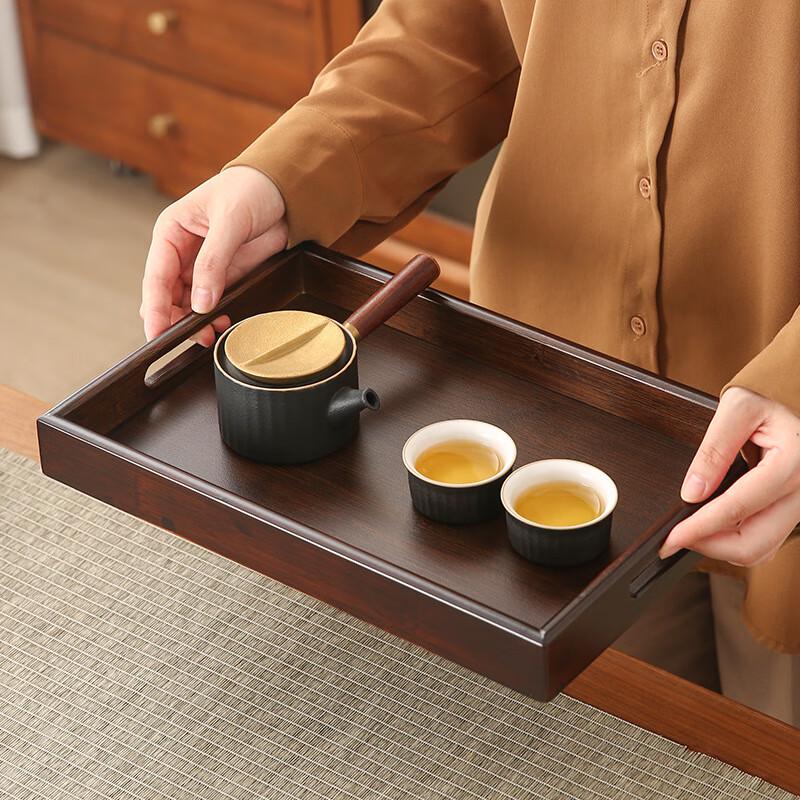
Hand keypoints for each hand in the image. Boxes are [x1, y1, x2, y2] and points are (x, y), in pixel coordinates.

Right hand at [141, 165, 287, 346]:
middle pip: (168, 297)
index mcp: (171, 233)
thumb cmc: (250, 189)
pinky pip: (213, 304)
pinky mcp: (226, 277)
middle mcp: (182, 253)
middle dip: (177, 320)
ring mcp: (203, 267)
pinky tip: (223, 324)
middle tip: (193, 338)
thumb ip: (213, 261)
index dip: (155, 308)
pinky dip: (215, 318)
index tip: (156, 333)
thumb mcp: (230, 221)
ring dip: (197, 323)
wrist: (284, 190)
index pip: (155, 277)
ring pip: (189, 306)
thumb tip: (200, 302)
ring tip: (211, 334)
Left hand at [660, 387, 799, 565]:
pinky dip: (737, 540)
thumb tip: (692, 492)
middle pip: (753, 543)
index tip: (672, 538)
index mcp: (792, 463)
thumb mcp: (737, 410)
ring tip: (692, 530)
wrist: (794, 399)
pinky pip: (766, 540)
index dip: (700, 528)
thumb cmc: (768, 398)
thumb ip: (714, 450)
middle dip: (709, 545)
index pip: (738, 508)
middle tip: (675, 538)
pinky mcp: (793, 510)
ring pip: (761, 549)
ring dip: (722, 546)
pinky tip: (714, 526)